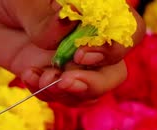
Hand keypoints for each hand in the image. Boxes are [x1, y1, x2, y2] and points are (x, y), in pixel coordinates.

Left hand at [0, 0, 145, 103]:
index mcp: (93, 9)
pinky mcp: (40, 70)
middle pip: (114, 69)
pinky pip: (55, 92)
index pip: (128, 31)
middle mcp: (85, 35)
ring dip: (70, 93)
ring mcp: (64, 56)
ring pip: (89, 88)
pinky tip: (27, 76)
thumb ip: (42, 14)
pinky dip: (45, 91)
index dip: (114, 48)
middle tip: (66, 80)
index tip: (83, 53)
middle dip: (95, 82)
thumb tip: (62, 28)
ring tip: (42, 79)